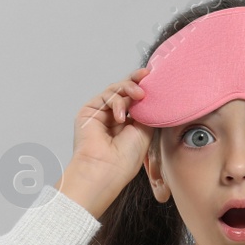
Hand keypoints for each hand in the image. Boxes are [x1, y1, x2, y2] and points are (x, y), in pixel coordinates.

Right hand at [57, 67, 153, 215]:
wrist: (106, 169)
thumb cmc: (126, 158)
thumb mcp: (145, 130)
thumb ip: (146, 111)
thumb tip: (150, 94)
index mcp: (129, 125)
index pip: (136, 101)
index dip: (144, 88)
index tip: (154, 78)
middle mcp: (114, 118)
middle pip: (125, 91)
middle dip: (136, 81)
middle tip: (146, 75)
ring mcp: (101, 114)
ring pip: (116, 90)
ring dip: (129, 89)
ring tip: (139, 96)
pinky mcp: (89, 111)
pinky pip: (106, 96)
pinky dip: (116, 102)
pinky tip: (120, 117)